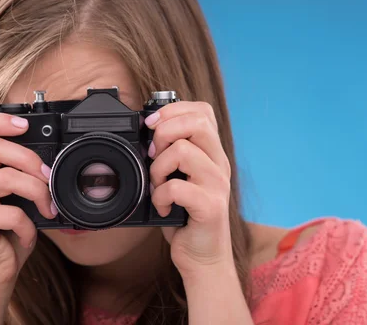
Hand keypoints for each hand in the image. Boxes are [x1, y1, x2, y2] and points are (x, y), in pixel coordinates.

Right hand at [0, 113, 55, 293]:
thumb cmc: (6, 232)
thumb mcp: (13, 197)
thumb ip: (19, 173)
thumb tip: (50, 161)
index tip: (25, 125)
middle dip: (31, 159)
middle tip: (49, 177)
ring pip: (7, 177)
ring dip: (38, 192)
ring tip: (47, 208)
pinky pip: (12, 212)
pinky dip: (29, 224)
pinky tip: (27, 233)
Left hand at [145, 101, 233, 277]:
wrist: (204, 256)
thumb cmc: (187, 216)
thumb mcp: (181, 178)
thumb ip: (172, 154)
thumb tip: (146, 131)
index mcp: (212, 153)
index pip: (203, 111)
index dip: (173, 110)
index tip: (151, 124)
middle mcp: (219, 164)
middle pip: (197, 123)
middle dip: (164, 132)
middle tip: (152, 154)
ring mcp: (217, 185)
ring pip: (183, 151)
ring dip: (158, 167)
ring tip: (156, 185)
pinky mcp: (210, 206)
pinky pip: (177, 187)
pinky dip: (160, 196)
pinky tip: (161, 207)